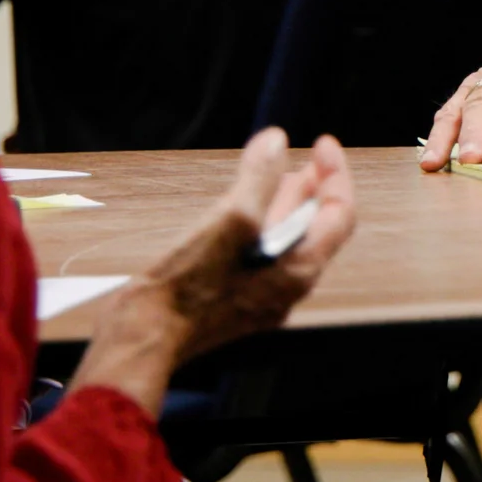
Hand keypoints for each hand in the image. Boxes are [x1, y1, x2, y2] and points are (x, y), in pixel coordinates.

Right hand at [69, 127, 355, 415]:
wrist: (142, 340)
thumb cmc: (185, 288)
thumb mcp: (229, 222)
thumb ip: (259, 180)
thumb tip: (275, 141)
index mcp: (297, 271)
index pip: (339, 214)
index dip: (335, 174)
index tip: (322, 142)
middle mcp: (286, 286)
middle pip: (317, 228)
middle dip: (316, 187)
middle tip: (310, 155)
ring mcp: (259, 293)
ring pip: (287, 239)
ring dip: (288, 202)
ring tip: (282, 171)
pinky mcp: (233, 295)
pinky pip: (261, 251)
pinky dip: (262, 221)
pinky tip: (242, 206)